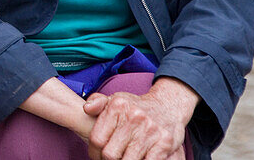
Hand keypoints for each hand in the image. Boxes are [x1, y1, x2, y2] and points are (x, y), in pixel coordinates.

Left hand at [83, 78, 197, 159]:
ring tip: (122, 158)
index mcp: (118, 106)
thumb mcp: (115, 99)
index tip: (96, 155)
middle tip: (110, 159)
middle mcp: (134, 117)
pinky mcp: (164, 142)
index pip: (97, 139)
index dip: (94, 152)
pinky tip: (137, 159)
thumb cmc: (135, 106)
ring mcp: (150, 130)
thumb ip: (97, 102)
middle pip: (111, 154)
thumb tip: (87, 109)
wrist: (167, 106)